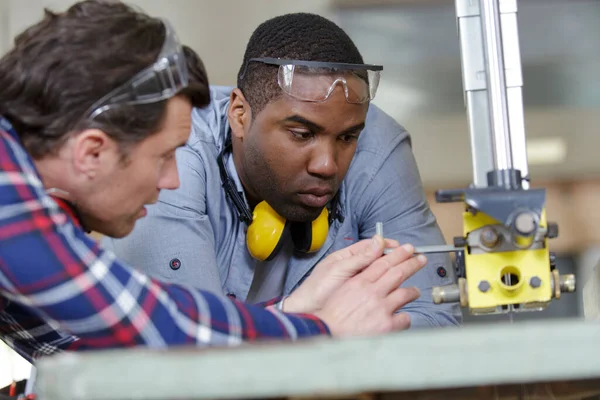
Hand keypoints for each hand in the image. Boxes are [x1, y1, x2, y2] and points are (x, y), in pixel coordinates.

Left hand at [283, 235, 400, 313]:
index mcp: (346, 257)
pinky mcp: (358, 294)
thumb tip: (378, 241)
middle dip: (394, 256)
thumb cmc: (318, 288)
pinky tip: (396, 286)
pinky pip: (375, 286)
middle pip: (377, 257)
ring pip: (378, 272)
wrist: (308, 310)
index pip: (370, 246)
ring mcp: (356, 281)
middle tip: (412, 255)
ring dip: (392, 270)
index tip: (401, 246)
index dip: (386, 245)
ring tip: (408, 268)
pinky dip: (386, 285)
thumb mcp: (339, 269)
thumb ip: (358, 258)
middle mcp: (353, 267)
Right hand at [314, 245, 426, 335]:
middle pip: (398, 273)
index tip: (407, 249)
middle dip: (412, 263)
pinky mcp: (387, 325)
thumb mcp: (343, 290)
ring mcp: (381, 308)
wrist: (328, 332)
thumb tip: (372, 272)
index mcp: (360, 281)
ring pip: (405, 294)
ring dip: (413, 291)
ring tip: (415, 291)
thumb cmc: (332, 314)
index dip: (398, 254)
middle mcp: (373, 292)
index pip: (383, 262)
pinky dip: (405, 317)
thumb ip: (359, 280)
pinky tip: (402, 318)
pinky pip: (404, 318)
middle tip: (421, 259)